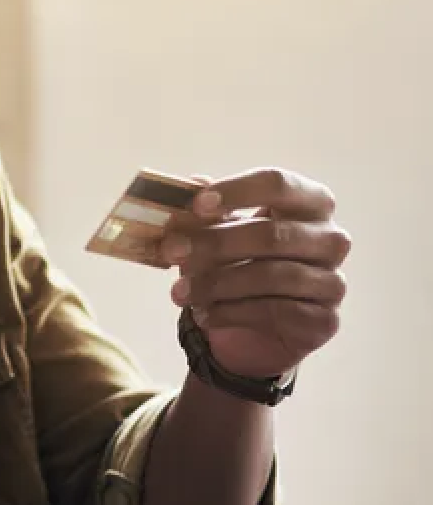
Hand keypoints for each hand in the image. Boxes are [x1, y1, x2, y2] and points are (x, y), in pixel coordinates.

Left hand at [160, 168, 351, 379]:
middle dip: (215, 244)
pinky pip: (277, 312)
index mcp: (309, 202)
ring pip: (273, 277)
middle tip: (172, 251)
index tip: (196, 205)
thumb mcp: (216, 230)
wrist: (254, 319)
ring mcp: (333, 281)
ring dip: (217, 283)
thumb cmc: (238, 259)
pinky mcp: (324, 320)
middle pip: (272, 235)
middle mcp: (330, 238)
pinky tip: (204, 314)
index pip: (278, 184)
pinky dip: (232, 312)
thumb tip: (185, 188)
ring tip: (179, 292)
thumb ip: (203, 212)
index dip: (236, 192)